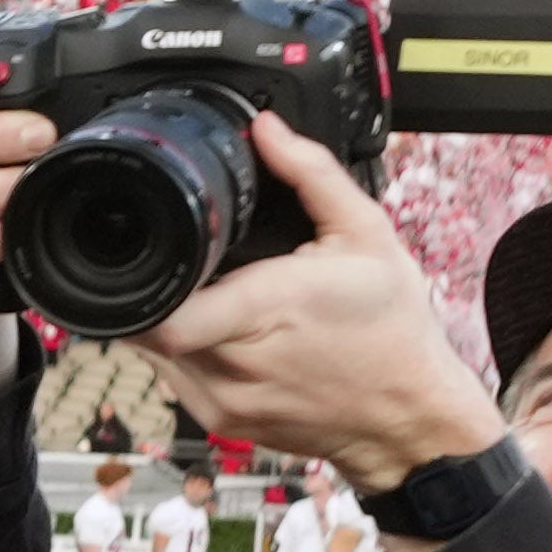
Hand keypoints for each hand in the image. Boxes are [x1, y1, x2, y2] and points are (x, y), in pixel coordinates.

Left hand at [135, 113, 512, 500]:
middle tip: (188, 264)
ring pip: (153, 352)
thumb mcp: (367, 233)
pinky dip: (185, 351)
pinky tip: (224, 334)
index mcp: (265, 309)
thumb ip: (311, 174)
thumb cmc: (393, 329)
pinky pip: (174, 378)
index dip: (143, 280)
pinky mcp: (219, 422)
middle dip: (159, 288)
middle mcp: (235, 362)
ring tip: (216, 297)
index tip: (152, 251)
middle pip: (149, 322)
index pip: (163, 311)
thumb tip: (267, 130)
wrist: (408, 416)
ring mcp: (222, 400)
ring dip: (168, 320)